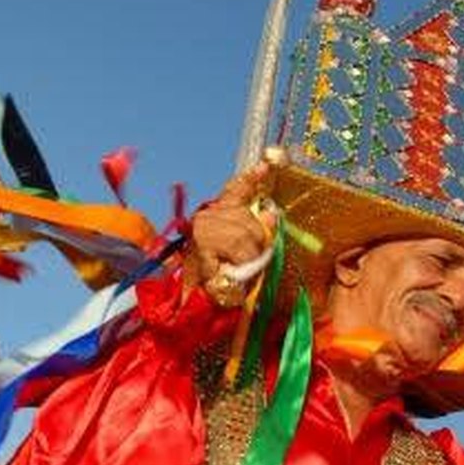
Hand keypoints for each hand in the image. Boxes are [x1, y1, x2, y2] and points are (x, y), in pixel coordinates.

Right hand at [189, 164, 277, 292]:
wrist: (193, 299)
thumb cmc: (215, 275)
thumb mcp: (238, 249)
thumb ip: (253, 229)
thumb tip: (270, 211)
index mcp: (215, 213)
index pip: (236, 190)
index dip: (251, 178)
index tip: (265, 165)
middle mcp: (208, 215)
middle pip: (252, 220)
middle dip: (258, 244)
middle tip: (246, 262)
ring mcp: (205, 227)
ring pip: (249, 236)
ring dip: (250, 258)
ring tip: (237, 269)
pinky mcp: (204, 243)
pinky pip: (240, 251)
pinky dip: (242, 264)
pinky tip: (230, 270)